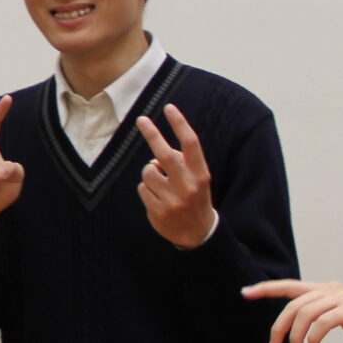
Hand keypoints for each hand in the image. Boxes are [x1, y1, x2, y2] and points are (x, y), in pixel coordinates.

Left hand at [135, 105, 214, 247]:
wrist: (198, 234)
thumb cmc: (195, 198)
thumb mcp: (197, 179)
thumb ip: (181, 164)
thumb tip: (155, 156)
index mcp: (201, 174)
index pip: (191, 144)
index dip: (179, 124)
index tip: (169, 108)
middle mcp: (188, 185)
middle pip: (165, 154)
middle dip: (152, 134)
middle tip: (141, 120)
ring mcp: (172, 199)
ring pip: (148, 172)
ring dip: (150, 174)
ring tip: (161, 185)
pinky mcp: (158, 211)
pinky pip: (142, 189)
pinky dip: (147, 190)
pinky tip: (158, 200)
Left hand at [242, 279, 342, 342]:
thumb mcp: (339, 313)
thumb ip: (319, 314)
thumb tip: (297, 325)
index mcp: (324, 289)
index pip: (289, 286)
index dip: (266, 289)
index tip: (245, 293)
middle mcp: (330, 289)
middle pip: (293, 305)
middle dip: (278, 329)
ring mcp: (340, 298)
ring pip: (304, 315)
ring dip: (296, 339)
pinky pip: (322, 324)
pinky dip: (313, 340)